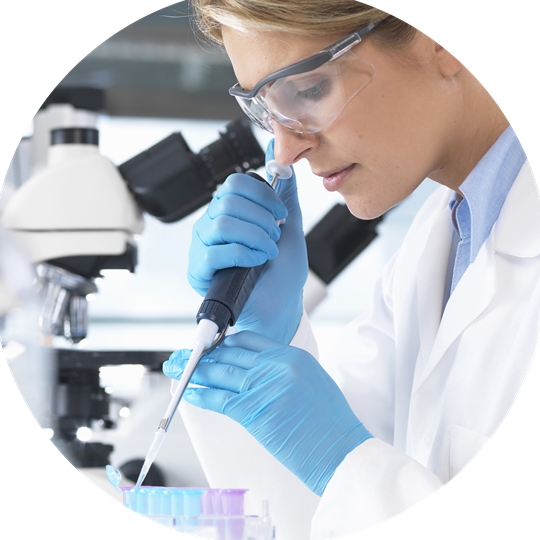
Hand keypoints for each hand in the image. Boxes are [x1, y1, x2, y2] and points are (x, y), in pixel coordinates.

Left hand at [163, 331, 372, 495]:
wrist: (341, 450)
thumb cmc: (330, 422)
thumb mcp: (311, 380)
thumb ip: (283, 370)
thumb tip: (256, 371)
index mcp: (291, 355)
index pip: (249, 339)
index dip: (225, 342)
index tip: (212, 346)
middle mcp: (275, 365)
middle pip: (230, 353)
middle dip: (203, 353)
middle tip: (184, 354)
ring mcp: (263, 386)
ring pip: (220, 372)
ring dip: (194, 370)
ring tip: (177, 368)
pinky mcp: (253, 411)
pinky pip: (218, 399)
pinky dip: (200, 394)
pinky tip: (188, 391)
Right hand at [187, 140, 307, 343]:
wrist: (281, 304)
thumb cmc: (282, 268)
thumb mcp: (289, 223)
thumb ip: (283, 189)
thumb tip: (275, 151)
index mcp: (229, 210)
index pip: (235, 184)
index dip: (263, 196)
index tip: (281, 215)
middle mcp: (211, 224)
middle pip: (228, 201)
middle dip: (262, 219)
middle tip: (275, 236)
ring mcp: (202, 246)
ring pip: (223, 224)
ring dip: (256, 237)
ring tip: (268, 251)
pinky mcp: (199, 271)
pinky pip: (214, 252)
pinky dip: (244, 254)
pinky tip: (257, 261)